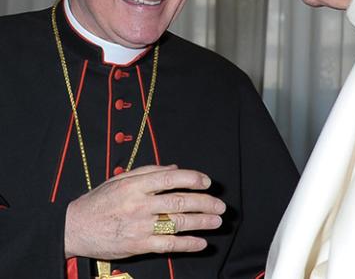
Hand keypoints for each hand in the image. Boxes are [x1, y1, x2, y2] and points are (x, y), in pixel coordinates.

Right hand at [64, 164, 225, 259]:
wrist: (75, 227)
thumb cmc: (100, 200)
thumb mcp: (121, 178)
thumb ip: (149, 171)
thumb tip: (175, 168)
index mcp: (136, 184)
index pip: (171, 178)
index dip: (192, 178)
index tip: (207, 182)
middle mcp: (140, 203)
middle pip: (179, 201)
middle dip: (204, 202)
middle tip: (220, 205)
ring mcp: (140, 225)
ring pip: (177, 222)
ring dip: (201, 222)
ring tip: (217, 221)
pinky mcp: (138, 244)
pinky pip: (168, 244)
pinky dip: (187, 244)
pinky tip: (201, 243)